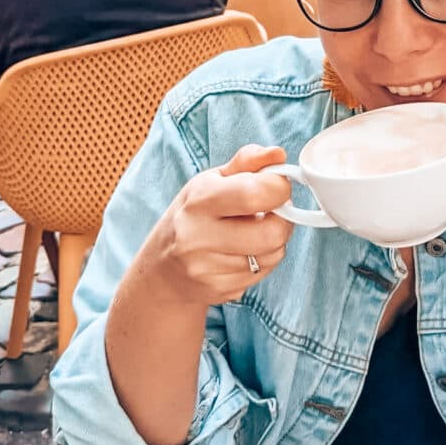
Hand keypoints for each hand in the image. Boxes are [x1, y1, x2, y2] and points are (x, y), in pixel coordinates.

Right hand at [143, 144, 295, 307]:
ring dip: (273, 241)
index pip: (255, 194)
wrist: (163, 268)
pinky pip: (263, 274)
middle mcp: (197, 237)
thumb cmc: (194, 214)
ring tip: (253, 231)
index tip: (276, 185)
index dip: (279, 188)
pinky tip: (243, 252)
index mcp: (198, 200)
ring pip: (273, 255)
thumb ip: (247, 162)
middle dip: (282, 220)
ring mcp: (206, 268)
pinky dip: (262, 261)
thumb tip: (278, 154)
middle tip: (271, 212)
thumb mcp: (211, 180)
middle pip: (272, 233)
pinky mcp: (217, 290)